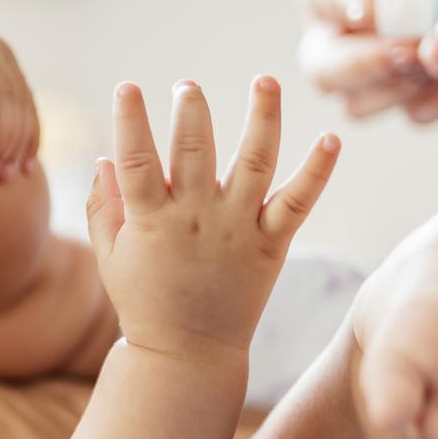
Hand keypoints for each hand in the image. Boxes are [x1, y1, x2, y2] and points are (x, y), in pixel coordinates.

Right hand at [86, 77, 339, 357]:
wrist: (187, 357)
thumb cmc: (144, 304)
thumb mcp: (111, 258)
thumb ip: (105, 208)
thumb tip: (106, 159)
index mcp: (151, 222)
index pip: (137, 160)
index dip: (130, 120)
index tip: (128, 87)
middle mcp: (195, 219)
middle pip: (195, 151)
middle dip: (192, 112)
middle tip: (189, 86)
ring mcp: (236, 230)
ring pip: (253, 163)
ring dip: (262, 118)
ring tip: (266, 81)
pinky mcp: (270, 246)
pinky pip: (298, 203)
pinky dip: (317, 172)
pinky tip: (332, 139)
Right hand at [295, 0, 437, 123]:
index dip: (341, 5)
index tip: (370, 5)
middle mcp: (327, 38)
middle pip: (322, 69)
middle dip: (366, 65)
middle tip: (409, 50)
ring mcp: (360, 76)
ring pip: (356, 105)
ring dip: (402, 90)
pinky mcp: (404, 96)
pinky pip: (412, 115)